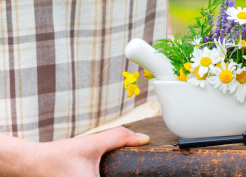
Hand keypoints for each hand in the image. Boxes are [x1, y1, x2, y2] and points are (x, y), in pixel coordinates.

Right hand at [1, 127, 148, 176]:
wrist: (32, 163)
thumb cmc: (59, 156)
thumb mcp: (92, 143)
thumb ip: (119, 138)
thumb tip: (144, 139)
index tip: (148, 173)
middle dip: (125, 175)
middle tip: (135, 170)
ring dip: (113, 175)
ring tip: (115, 168)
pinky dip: (104, 176)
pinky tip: (104, 171)